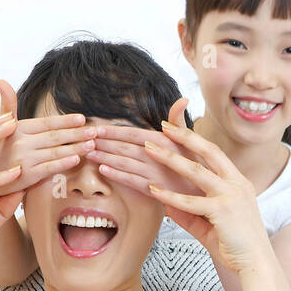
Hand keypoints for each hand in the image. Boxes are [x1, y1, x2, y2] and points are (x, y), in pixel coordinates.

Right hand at [0, 79, 95, 211]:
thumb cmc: (0, 151)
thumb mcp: (0, 127)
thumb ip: (8, 105)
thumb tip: (1, 80)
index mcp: (17, 128)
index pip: (46, 123)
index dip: (65, 120)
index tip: (82, 118)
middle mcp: (20, 142)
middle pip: (55, 136)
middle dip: (77, 133)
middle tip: (95, 131)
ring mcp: (25, 159)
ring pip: (56, 151)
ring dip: (76, 147)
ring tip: (92, 144)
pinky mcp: (27, 176)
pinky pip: (50, 167)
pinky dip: (64, 162)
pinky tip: (77, 159)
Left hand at [85, 96, 199, 203]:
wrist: (205, 191)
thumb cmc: (195, 162)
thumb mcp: (191, 139)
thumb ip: (178, 120)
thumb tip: (182, 99)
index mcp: (164, 140)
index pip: (133, 133)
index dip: (113, 130)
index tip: (96, 127)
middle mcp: (157, 155)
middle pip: (124, 147)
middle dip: (103, 142)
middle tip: (84, 138)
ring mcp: (154, 173)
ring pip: (123, 163)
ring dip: (104, 157)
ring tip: (88, 152)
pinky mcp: (154, 190)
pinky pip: (131, 181)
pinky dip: (116, 175)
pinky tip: (102, 170)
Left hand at [115, 100, 270, 274]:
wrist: (257, 264)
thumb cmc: (236, 246)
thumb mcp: (212, 224)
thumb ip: (190, 213)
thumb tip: (167, 205)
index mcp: (238, 183)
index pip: (214, 153)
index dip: (194, 139)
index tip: (174, 130)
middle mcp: (237, 184)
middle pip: (209, 151)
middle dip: (184, 136)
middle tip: (163, 126)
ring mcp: (231, 196)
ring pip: (197, 171)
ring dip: (170, 158)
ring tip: (149, 149)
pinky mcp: (223, 212)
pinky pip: (191, 202)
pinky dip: (169, 196)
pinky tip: (153, 190)